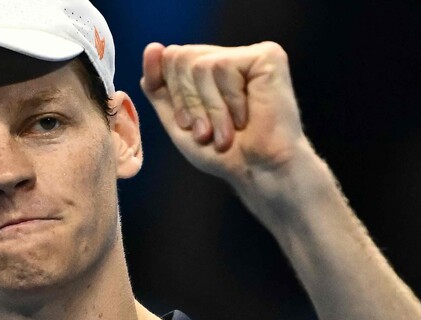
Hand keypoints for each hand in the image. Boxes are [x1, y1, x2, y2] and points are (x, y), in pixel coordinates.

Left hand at [141, 42, 309, 190]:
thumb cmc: (224, 154)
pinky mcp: (267, 56)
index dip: (172, 94)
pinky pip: (224, 66)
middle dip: (189, 103)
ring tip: (227, 132)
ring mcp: (249, 55)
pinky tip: (247, 118)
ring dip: (210, 109)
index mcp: (210, 70)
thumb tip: (153, 47)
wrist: (259, 172)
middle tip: (207, 133)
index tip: (188, 126)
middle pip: (181, 57)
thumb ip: (159, 86)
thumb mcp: (179, 121)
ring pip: (201, 65)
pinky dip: (229, 101)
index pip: (170, 59)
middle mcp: (229, 57)